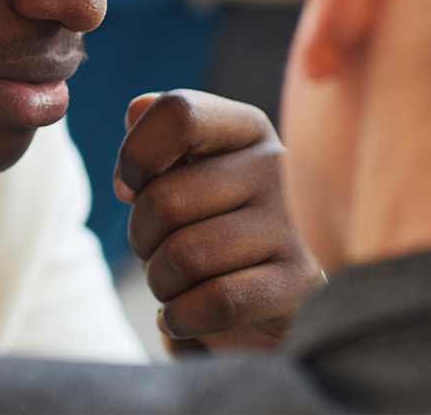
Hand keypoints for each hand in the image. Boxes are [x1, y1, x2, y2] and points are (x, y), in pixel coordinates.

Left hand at [115, 89, 321, 352]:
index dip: (135, 156)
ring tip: (181, 284)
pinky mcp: (300, 282)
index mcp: (246, 129)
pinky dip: (183, 318)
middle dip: (141, 238)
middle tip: (160, 250)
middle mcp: (278, 165)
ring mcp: (294, 223)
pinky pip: (215, 302)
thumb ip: (156, 134)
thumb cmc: (210, 230)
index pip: (178, 113)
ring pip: (183, 257)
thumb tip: (135, 112)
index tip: (131, 188)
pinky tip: (189, 315)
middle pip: (163, 200)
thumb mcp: (181, 177)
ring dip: (162, 284)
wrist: (264, 307)